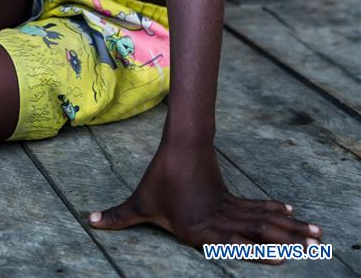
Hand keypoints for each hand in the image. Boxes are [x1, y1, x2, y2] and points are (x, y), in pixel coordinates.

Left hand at [88, 141, 321, 259]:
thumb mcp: (139, 203)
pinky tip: (292, 215)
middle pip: (259, 232)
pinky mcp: (230, 200)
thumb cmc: (159, 179)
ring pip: (264, 221)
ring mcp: (229, 210)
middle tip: (315, 245)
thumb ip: (118, 217)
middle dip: (287, 241)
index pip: (233, 247)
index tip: (282, 257)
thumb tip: (88, 221)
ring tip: (315, 233)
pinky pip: (257, 209)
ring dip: (290, 228)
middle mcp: (220, 222)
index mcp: (200, 230)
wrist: (179, 146)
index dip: (259, 253)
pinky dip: (275, 212)